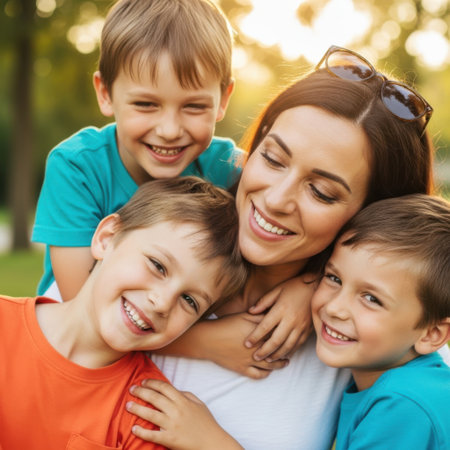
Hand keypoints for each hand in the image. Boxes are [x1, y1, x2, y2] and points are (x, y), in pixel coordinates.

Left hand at [127, 380, 242, 449]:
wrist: (212, 443)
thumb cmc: (206, 423)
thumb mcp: (199, 404)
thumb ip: (186, 395)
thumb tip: (174, 390)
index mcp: (183, 401)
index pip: (164, 387)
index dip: (152, 383)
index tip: (143, 382)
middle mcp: (176, 411)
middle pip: (155, 398)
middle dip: (141, 392)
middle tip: (131, 389)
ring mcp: (172, 425)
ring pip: (151, 415)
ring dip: (137, 409)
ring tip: (128, 405)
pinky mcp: (170, 439)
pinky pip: (153, 435)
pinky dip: (142, 432)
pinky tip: (134, 428)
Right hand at [201, 312, 288, 378]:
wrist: (208, 339)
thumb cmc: (225, 324)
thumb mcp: (243, 316)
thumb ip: (259, 316)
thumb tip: (272, 314)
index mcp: (258, 334)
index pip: (277, 335)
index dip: (285, 335)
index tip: (292, 333)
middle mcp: (256, 349)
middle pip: (276, 351)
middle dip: (286, 351)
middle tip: (292, 349)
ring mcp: (249, 360)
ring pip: (270, 365)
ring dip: (279, 364)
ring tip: (286, 362)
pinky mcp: (242, 369)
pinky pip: (257, 375)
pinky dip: (266, 374)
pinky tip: (269, 371)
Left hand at [245, 276, 315, 360]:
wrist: (317, 287)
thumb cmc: (294, 287)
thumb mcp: (277, 290)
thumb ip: (264, 302)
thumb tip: (250, 311)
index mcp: (281, 309)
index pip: (265, 327)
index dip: (255, 337)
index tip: (246, 343)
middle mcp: (291, 320)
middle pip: (275, 340)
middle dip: (264, 351)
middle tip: (255, 357)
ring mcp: (301, 326)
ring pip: (287, 346)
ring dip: (276, 355)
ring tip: (267, 360)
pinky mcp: (308, 330)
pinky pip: (298, 345)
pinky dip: (289, 352)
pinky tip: (282, 356)